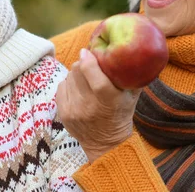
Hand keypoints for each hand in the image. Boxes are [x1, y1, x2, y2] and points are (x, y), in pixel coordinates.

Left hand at [56, 48, 141, 162]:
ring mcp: (74, 110)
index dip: (89, 59)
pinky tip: (78, 91)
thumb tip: (130, 51)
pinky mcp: (63, 113)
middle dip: (84, 64)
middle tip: (91, 66)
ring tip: (86, 82)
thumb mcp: (132, 96)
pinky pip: (62, 86)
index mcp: (109, 100)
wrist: (105, 144)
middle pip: (78, 70)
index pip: (93, 74)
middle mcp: (89, 105)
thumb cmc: (121, 114)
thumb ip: (131, 75)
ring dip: (77, 74)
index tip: (88, 51)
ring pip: (69, 76)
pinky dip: (69, 84)